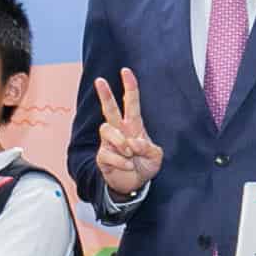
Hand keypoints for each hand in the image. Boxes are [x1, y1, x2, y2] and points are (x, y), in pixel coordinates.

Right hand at [92, 67, 163, 198]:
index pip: (131, 103)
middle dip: (105, 94)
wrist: (134, 184)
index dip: (129, 87)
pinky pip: (108, 153)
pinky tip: (127, 166)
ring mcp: (109, 142)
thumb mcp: (156, 156)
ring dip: (121, 142)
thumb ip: (149, 148)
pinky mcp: (102, 156)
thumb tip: (134, 143)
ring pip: (106, 129)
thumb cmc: (144, 165)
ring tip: (130, 153)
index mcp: (134, 126)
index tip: (126, 71)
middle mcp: (120, 131)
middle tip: (100, 80)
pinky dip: (121, 161)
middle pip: (109, 109)